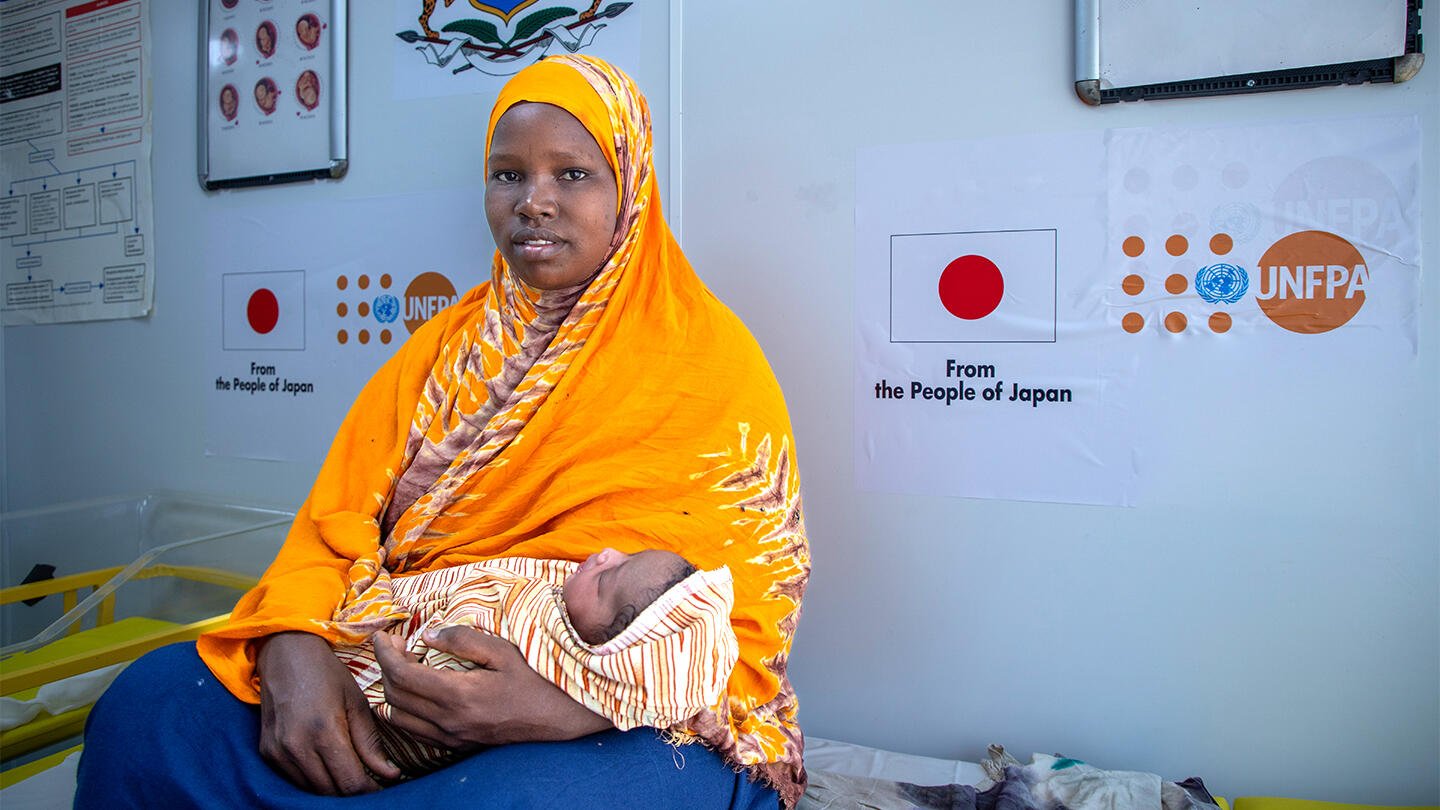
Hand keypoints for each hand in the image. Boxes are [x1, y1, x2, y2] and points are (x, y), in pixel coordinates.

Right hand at [256, 632, 401, 794]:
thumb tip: (389, 775)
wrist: (285, 653)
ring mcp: (278, 752)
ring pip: (312, 789)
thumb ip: (370, 743)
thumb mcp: (356, 702)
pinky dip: (313, 778)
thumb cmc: (326, 674)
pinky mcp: (267, 753)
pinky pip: (294, 779)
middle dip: (353, 789)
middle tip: (368, 777)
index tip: (382, 786)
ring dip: (332, 785)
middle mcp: (297, 747)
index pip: (350, 783)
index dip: (370, 790)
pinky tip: (325, 761)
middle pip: (331, 791)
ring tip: (348, 768)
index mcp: (324, 732)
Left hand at [373, 626, 610, 747]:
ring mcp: (452, 737)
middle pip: (394, 696)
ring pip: (399, 717)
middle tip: (398, 645)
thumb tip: (427, 635)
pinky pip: (415, 730)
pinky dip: (405, 708)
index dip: (385, 652)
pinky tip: (420, 691)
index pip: (401, 674)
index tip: (383, 635)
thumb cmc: (536, 680)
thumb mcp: (503, 651)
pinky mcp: (457, 745)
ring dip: (393, 690)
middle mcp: (448, 722)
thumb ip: (463, 640)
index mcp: (458, 695)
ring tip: (407, 666)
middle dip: (386, 667)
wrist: (560, 718)